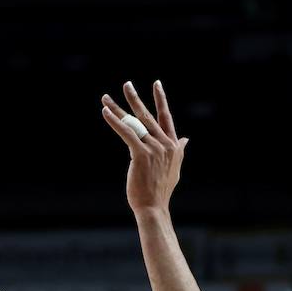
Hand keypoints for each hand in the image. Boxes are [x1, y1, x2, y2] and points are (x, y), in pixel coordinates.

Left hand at [102, 80, 188, 213]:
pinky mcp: (141, 154)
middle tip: (126, 84)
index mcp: (173, 145)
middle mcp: (165, 143)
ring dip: (117, 109)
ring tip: (105, 97)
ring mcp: (154, 148)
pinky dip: (115, 122)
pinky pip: (126, 133)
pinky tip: (105, 113)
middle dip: (135, 99)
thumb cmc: (161, 190)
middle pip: (147, 115)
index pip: (165, 117)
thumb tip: (186, 138)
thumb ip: (180, 150)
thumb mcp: (175, 167)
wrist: (154, 206)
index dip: (160, 99)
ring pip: (133, 123)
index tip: (156, 84)